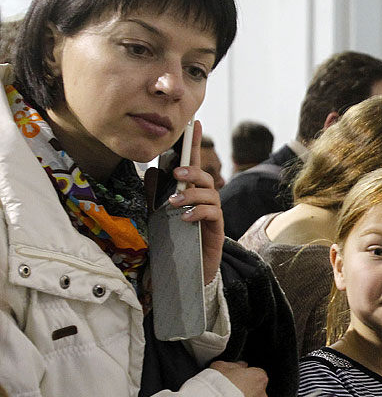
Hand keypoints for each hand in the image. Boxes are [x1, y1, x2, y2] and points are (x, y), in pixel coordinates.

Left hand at [168, 121, 223, 283]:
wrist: (184, 274)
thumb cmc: (172, 243)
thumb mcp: (157, 217)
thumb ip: (155, 196)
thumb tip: (150, 173)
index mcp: (190, 194)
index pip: (192, 164)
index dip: (194, 144)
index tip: (194, 123)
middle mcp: (204, 201)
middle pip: (205, 176)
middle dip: (192, 171)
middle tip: (177, 174)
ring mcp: (212, 215)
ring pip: (211, 193)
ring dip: (192, 194)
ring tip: (175, 203)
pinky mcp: (216, 230)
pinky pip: (213, 213)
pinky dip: (199, 212)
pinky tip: (185, 218)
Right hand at [209, 360, 268, 396]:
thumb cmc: (216, 388)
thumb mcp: (220, 366)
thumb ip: (233, 365)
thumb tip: (239, 366)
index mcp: (258, 377)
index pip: (257, 374)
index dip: (245, 376)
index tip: (235, 379)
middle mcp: (262, 394)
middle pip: (256, 391)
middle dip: (245, 391)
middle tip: (229, 393)